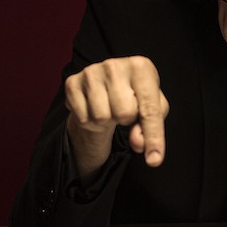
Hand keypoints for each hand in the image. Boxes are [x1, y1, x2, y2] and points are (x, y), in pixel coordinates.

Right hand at [65, 55, 168, 175]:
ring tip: (109, 108)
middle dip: (126, 119)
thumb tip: (138, 144)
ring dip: (106, 120)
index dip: (154, 138)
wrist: (107, 82)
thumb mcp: (152, 109)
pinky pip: (83, 117)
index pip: (149, 109)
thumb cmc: (136, 96)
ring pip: (102, 116)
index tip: (154, 160)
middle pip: (124, 113)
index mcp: (141, 67)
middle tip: (123, 109)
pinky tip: (93, 107)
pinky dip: (89, 120)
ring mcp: (91, 72)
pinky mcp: (72, 82)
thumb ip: (150, 129)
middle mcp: (115, 65)